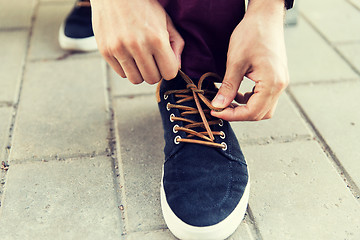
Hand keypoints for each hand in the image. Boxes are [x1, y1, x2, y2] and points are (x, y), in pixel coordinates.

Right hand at [91, 0, 183, 83]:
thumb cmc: (143, 6)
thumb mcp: (166, 21)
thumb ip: (176, 44)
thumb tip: (177, 68)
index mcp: (156, 38)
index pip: (169, 73)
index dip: (169, 69)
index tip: (165, 62)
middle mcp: (137, 46)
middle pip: (152, 79)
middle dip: (155, 71)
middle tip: (152, 59)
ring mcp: (119, 49)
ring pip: (136, 80)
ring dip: (140, 72)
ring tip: (140, 58)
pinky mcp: (105, 51)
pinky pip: (121, 73)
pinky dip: (127, 68)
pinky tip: (128, 54)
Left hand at [211, 0, 288, 120]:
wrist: (265, 16)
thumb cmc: (252, 33)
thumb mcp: (235, 62)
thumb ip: (228, 87)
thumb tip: (218, 105)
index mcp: (272, 82)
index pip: (252, 112)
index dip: (232, 115)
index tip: (215, 111)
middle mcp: (280, 85)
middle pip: (260, 113)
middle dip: (238, 114)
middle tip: (219, 108)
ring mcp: (280, 82)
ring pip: (263, 108)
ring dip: (245, 109)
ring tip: (226, 102)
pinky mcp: (276, 78)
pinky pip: (264, 97)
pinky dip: (250, 100)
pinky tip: (237, 94)